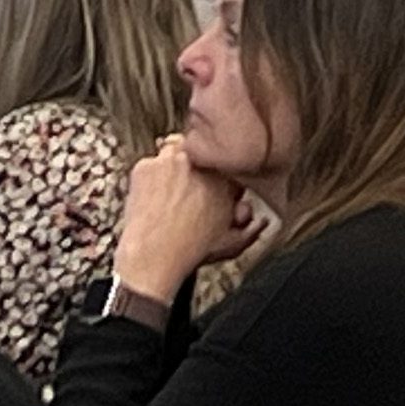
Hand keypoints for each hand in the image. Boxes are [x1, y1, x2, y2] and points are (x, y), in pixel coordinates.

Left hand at [114, 136, 254, 298]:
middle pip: (201, 156)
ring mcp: (171, 161)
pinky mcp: (145, 165)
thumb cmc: (188, 250)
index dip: (221, 182)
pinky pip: (150, 164)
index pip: (228, 168)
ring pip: (174, 152)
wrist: (153, 253)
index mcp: (224, 178)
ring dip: (174, 167)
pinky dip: (151, 178)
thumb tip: (259, 222)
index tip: (215, 193)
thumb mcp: (231, 244)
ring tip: (170, 192)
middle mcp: (199, 164)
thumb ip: (250, 228)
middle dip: (197, 172)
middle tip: (191, 192)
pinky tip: (153, 197)